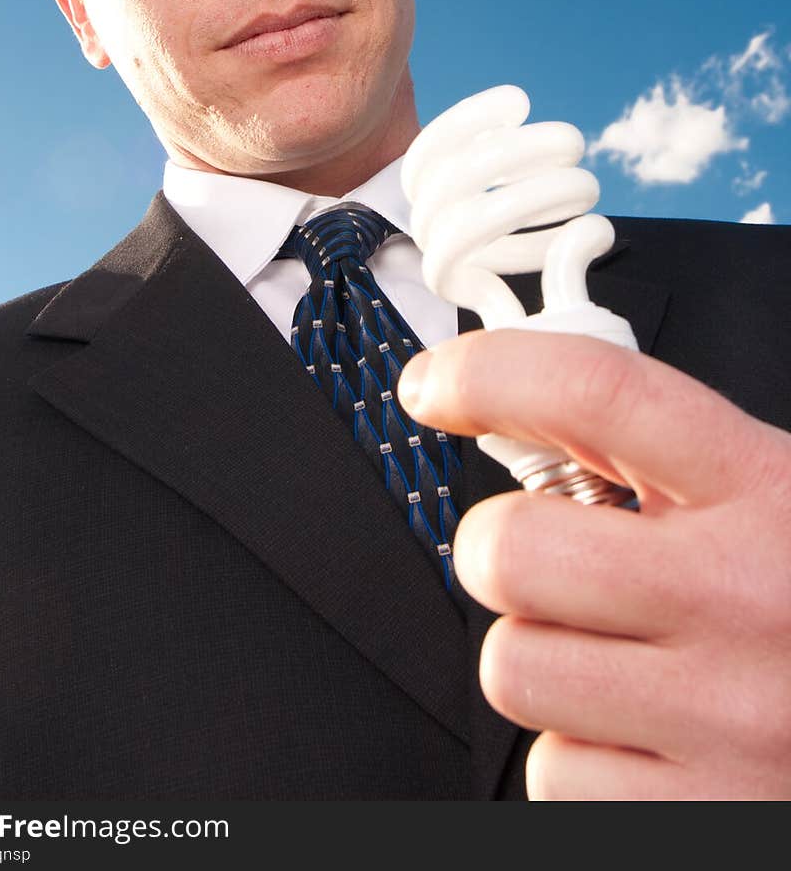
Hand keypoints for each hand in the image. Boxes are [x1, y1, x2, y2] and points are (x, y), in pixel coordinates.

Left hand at [398, 329, 790, 799]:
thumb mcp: (779, 499)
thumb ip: (669, 460)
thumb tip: (523, 419)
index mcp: (770, 490)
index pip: (599, 396)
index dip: (491, 371)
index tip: (435, 385)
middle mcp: (748, 597)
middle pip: (510, 552)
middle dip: (503, 554)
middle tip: (550, 564)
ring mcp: (730, 718)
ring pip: (514, 669)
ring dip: (546, 661)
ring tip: (628, 661)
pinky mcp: (708, 819)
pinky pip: (554, 778)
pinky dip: (583, 760)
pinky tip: (654, 741)